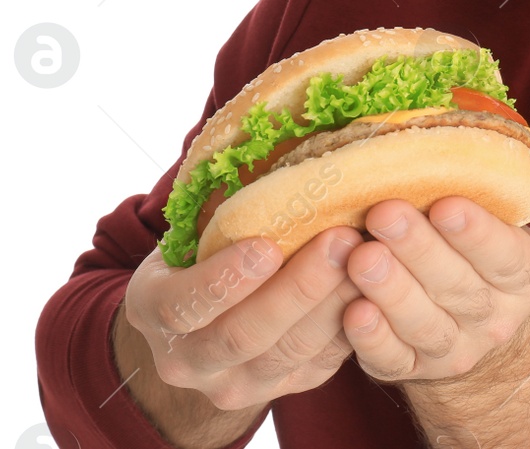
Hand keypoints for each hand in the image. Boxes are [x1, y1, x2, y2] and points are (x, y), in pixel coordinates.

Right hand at [122, 226, 366, 410]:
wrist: (203, 324)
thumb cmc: (202, 252)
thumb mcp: (190, 229)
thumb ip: (219, 208)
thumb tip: (274, 142)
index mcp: (153, 310)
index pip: (184, 304)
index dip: (226, 279)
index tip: (267, 246)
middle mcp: (188, 361)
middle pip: (245, 334)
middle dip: (299, 288)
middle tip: (341, 240)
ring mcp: (237, 383)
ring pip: (293, 351)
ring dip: (335, 302)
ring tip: (369, 256)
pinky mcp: (286, 388)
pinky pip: (324, 362)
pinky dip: (353, 322)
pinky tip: (375, 283)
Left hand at [342, 197, 529, 382]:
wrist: (469, 321)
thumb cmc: (471, 247)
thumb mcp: (492, 218)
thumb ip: (472, 192)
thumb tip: (431, 136)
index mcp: (525, 273)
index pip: (505, 254)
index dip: (476, 232)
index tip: (445, 204)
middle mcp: (496, 317)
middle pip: (458, 287)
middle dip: (419, 249)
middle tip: (385, 214)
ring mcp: (455, 350)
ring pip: (424, 325)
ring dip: (391, 290)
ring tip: (360, 257)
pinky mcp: (413, 372)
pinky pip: (392, 360)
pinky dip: (372, 338)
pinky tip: (352, 311)